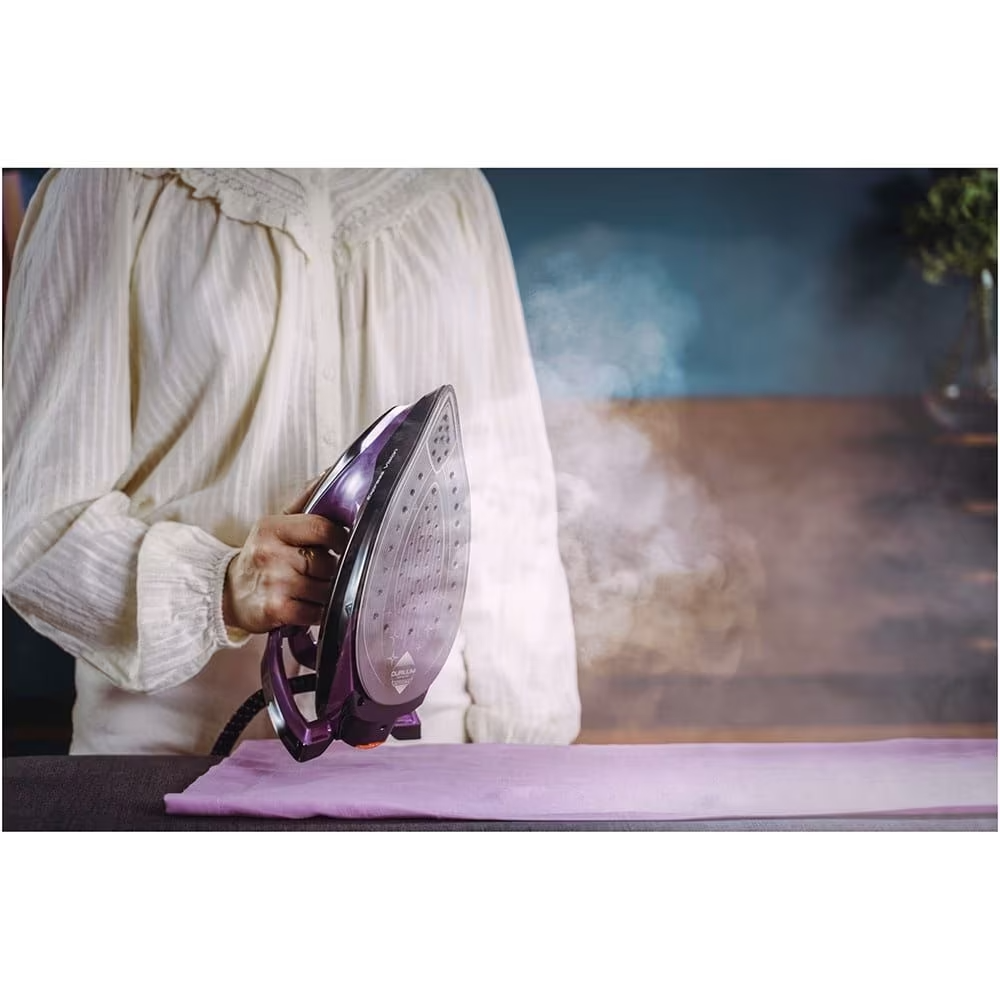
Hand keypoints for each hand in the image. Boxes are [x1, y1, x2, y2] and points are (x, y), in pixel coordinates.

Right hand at [222, 477, 347, 633]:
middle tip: (323, 571)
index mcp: (272, 528)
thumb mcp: (276, 524)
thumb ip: (305, 501)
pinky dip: (320, 611)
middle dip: (333, 569)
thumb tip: (330, 473)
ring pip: (326, 589)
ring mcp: (274, 584)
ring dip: (329, 592)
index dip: (341, 538)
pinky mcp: (276, 611)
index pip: (322, 528)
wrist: (228, 594)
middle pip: (327, 562)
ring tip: (314, 589)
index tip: (342, 544)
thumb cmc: (261, 556)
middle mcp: (271, 555)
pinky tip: (310, 606)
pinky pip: (317, 612)